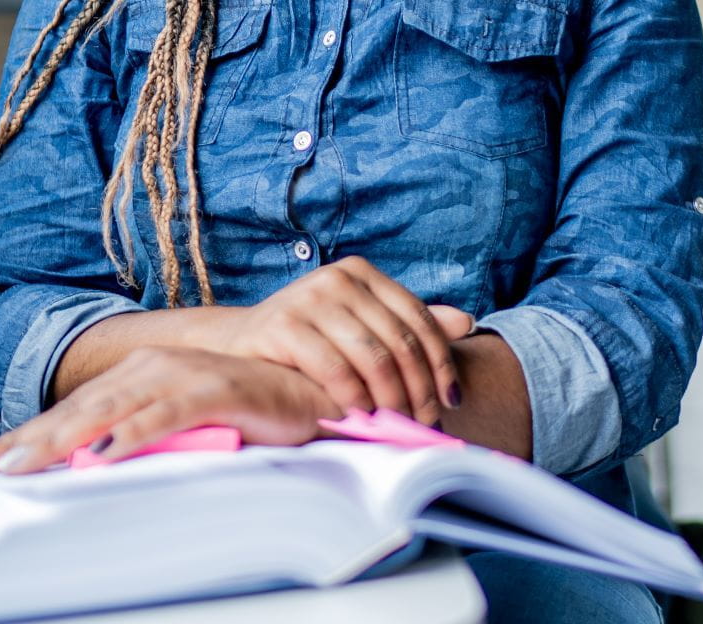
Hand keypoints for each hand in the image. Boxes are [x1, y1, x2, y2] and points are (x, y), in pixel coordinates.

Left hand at [0, 348, 337, 474]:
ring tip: (20, 464)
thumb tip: (87, 466)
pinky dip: (128, 435)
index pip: (72, 410)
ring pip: (109, 410)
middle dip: (27, 440)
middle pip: (79, 410)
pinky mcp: (213, 389)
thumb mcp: (183, 427)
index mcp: (142, 375)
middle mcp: (154, 367)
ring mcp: (182, 375)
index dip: (24, 435)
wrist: (312, 388)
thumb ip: (140, 437)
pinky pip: (162, 416)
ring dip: (61, 438)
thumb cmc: (251, 409)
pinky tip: (98, 454)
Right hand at [213, 257, 473, 425]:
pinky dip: (355, 399)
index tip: (452, 401)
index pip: (419, 320)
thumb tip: (466, 323)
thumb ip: (407, 324)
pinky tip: (362, 420)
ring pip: (374, 358)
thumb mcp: (360, 326)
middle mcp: (339, 278)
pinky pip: (336, 370)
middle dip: (420, 390)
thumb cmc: (308, 341)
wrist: (237, 347)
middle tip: (427, 425)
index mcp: (362, 274)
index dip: (441, 363)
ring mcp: (310, 298)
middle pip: (401, 341)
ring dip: (393, 400)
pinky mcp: (284, 324)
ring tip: (399, 428)